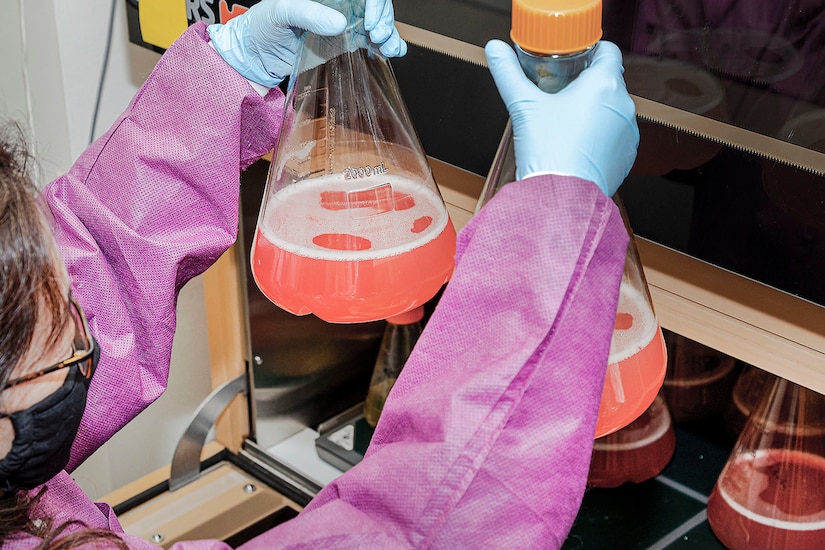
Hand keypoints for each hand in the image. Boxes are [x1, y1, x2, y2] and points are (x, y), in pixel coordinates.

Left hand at [208, 0, 405, 88]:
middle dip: (383, 18)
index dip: (374, 3)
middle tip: (378, 36)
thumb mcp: (281, 12)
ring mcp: (346, 21)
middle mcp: (340, 3)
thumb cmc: (264, 25)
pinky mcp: (347, 41)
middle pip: (375, 4)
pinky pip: (373, 40)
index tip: (370, 22)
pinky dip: (388, 45)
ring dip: (390, 33)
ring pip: (379, 21)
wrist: (258, 54)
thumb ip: (308, 13)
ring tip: (389, 48)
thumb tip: (340, 23)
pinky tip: (393, 51)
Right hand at [485, 40, 638, 196]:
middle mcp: (623, 105)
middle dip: (585, 85)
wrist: (561, 198)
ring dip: (593, 111)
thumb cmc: (549, 152)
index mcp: (603, 84)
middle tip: (560, 92)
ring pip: (611, 110)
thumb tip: (495, 50)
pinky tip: (576, 145)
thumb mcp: (523, 106)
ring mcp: (628, 132)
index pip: (607, 51)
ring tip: (566, 123)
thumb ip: (508, 73)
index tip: (572, 60)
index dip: (589, 52)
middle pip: (607, 82)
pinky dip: (599, 136)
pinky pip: (614, 136)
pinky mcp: (626, 155)